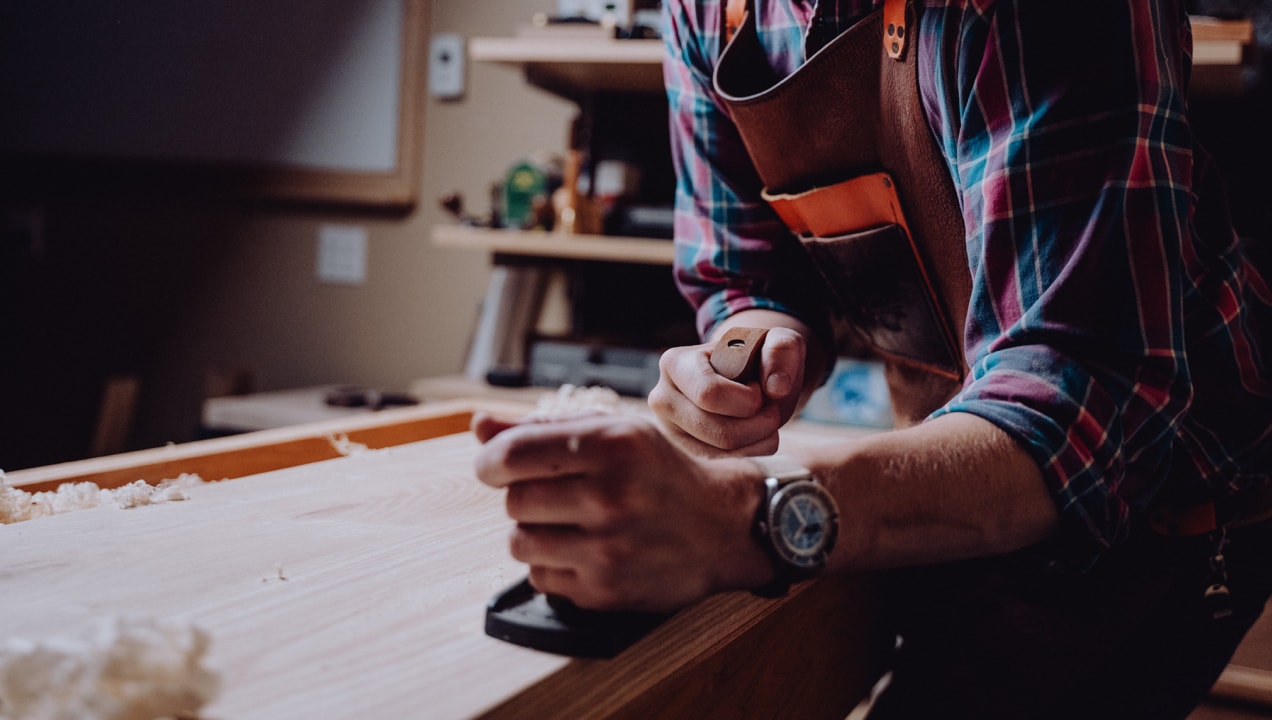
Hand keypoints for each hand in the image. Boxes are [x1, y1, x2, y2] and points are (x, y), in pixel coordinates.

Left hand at [472, 412, 768, 612]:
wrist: (723, 527)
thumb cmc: (659, 473)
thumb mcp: (612, 433)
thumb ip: (541, 428)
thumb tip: (478, 426)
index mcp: (611, 444)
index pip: (510, 454)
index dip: (490, 462)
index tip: (495, 467)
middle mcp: (610, 496)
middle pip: (513, 501)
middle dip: (525, 497)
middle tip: (558, 494)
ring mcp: (608, 548)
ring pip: (519, 543)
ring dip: (534, 533)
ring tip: (571, 523)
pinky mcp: (606, 591)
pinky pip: (540, 578)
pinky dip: (552, 565)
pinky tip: (585, 551)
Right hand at [648, 326, 807, 455]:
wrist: (747, 378)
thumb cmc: (759, 357)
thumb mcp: (777, 341)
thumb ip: (782, 350)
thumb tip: (777, 387)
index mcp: (675, 363)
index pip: (709, 394)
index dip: (747, 400)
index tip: (759, 389)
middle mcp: (663, 399)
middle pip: (717, 432)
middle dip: (758, 426)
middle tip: (771, 411)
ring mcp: (670, 432)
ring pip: (720, 456)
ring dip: (758, 442)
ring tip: (765, 422)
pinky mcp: (685, 454)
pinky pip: (722, 469)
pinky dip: (751, 456)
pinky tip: (758, 438)